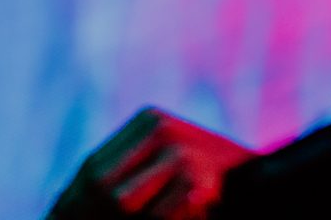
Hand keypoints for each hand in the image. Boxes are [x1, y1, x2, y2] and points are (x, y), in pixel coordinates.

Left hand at [46, 106, 255, 218]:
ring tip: (149, 212)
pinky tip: (183, 213)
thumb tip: (59, 209)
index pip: (89, 172)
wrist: (271, 186)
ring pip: (120, 204)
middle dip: (90, 216)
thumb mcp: (160, 170)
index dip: (68, 207)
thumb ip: (120, 177)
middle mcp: (164, 129)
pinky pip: (155, 218)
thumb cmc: (209, 186)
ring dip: (131, 218)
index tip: (59, 219)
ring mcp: (182, 153)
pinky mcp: (196, 183)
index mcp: (148, 121)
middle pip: (99, 189)